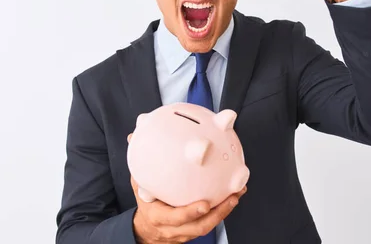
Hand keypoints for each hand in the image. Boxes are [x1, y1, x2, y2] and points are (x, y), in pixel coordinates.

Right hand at [127, 134, 246, 242]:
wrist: (148, 230)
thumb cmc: (146, 203)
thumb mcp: (139, 184)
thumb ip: (140, 163)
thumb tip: (133, 137)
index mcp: (158, 216)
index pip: (175, 218)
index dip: (190, 213)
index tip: (204, 204)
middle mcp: (173, 228)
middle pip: (198, 226)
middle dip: (217, 213)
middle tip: (231, 197)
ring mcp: (185, 233)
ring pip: (208, 227)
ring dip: (225, 211)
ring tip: (237, 194)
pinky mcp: (194, 232)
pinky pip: (211, 223)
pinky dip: (224, 211)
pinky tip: (234, 196)